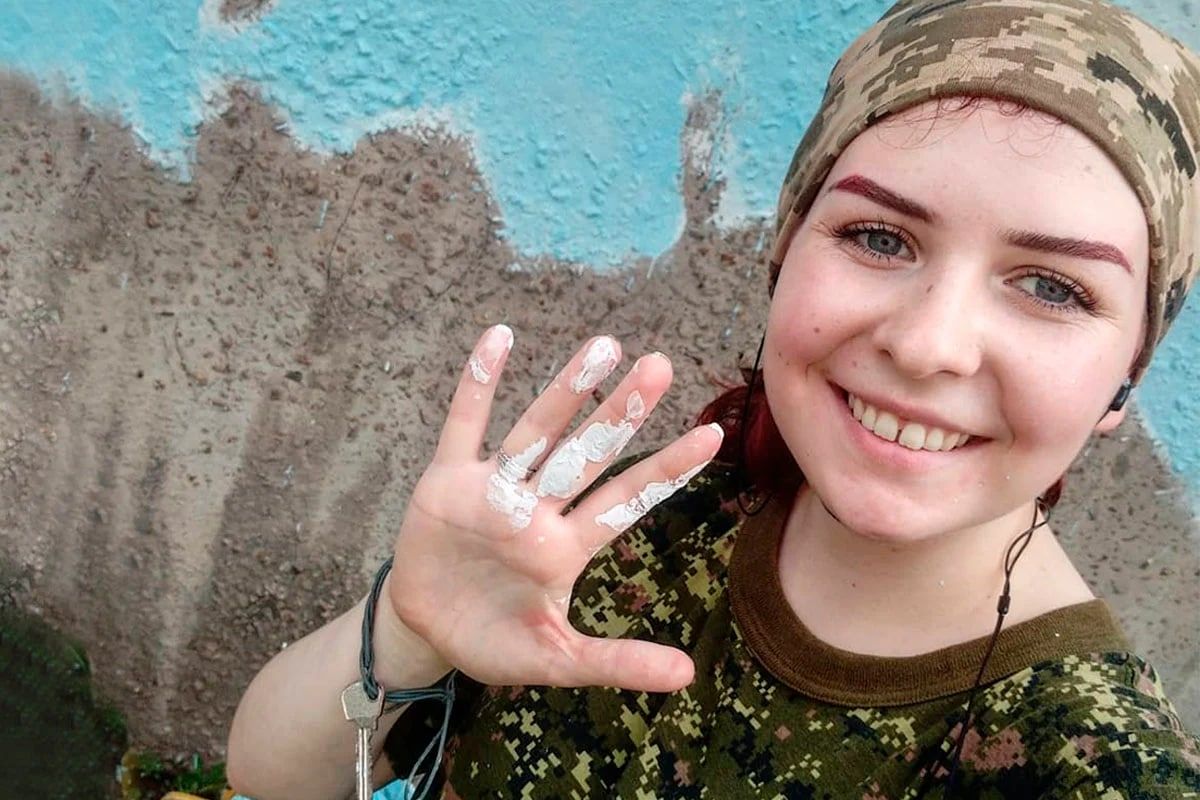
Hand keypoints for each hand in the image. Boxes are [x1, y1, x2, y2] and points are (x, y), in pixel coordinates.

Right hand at [386, 325, 722, 692]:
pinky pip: (464, 426)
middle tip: (662, 366)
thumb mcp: (557, 661)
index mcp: (568, 547)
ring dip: (566, 389)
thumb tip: (688, 677)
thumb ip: (617, 663)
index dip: (666, 469)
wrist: (424, 633)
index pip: (626, 499)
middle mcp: (537, 509)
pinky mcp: (446, 482)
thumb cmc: (494, 644)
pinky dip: (478, 385)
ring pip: (536, 430)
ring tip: (604, 346)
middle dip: (622, 412)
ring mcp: (493, 489)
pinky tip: (498, 338)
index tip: (712, 434)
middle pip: (587, 453)